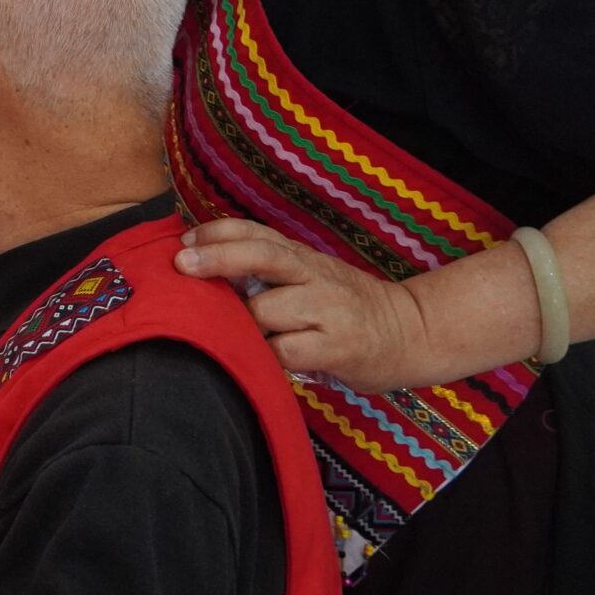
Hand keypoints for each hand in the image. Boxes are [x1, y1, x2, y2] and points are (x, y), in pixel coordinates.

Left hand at [176, 219, 437, 392]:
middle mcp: (315, 276)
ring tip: (223, 332)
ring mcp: (328, 311)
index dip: (218, 232)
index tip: (184, 241)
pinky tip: (257, 361)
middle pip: (262, 256)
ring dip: (238, 322)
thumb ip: (270, 272)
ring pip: (265, 310)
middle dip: (218, 258)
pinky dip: (264, 356)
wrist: (413, 333)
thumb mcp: (312, 278)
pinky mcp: (338, 347)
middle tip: (181, 265)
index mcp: (304, 258)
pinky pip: (284, 351)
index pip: (257, 233)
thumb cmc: (347, 309)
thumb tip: (205, 270)